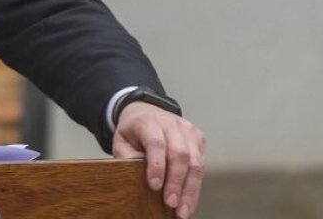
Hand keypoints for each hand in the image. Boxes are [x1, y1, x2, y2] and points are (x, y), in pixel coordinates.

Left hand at [112, 102, 205, 218]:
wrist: (146, 113)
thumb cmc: (133, 132)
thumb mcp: (121, 141)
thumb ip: (127, 157)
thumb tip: (139, 176)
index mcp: (149, 122)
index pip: (156, 143)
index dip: (156, 165)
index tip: (154, 186)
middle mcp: (172, 124)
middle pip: (180, 154)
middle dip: (176, 181)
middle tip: (171, 203)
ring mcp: (188, 130)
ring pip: (195, 162)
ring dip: (190, 189)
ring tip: (183, 210)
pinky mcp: (199, 139)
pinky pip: (201, 165)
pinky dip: (196, 186)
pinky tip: (190, 201)